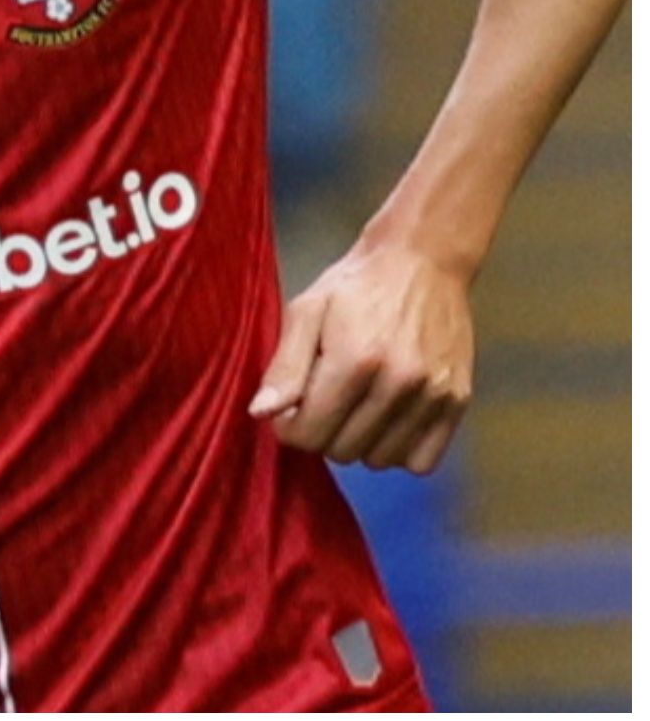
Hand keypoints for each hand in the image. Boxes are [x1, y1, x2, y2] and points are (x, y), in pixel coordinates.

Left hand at [250, 241, 475, 472]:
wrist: (423, 260)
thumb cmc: (355, 285)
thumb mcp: (306, 311)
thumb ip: (284, 366)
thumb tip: (261, 414)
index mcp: (355, 360)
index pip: (309, 434)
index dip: (290, 427)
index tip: (291, 407)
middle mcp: (399, 383)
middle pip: (342, 450)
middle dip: (323, 431)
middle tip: (325, 399)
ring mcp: (434, 395)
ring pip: (380, 460)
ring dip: (360, 441)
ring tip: (356, 405)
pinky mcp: (459, 401)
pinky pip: (422, 460)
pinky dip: (399, 449)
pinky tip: (386, 420)